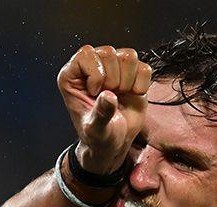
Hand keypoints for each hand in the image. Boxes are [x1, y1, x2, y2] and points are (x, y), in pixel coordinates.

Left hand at [57, 45, 150, 174]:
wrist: (115, 143)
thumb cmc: (98, 137)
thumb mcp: (95, 130)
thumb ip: (100, 114)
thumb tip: (109, 97)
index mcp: (72, 75)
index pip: (85, 54)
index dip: (96, 73)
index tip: (94, 93)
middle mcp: (92, 67)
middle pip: (108, 52)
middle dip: (113, 79)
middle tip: (109, 98)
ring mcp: (113, 68)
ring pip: (128, 56)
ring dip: (128, 80)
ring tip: (120, 95)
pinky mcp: (132, 73)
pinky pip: (144, 67)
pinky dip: (142, 84)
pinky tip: (132, 95)